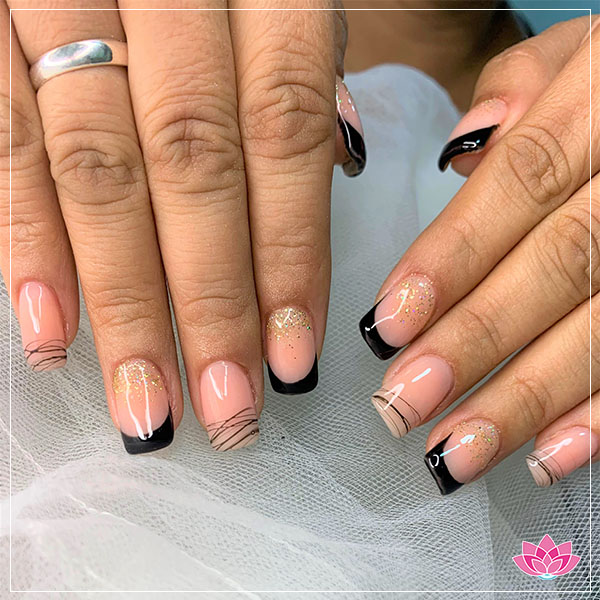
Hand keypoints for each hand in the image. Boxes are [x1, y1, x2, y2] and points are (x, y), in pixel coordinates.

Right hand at [1, 3, 365, 453]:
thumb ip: (299, 76)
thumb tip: (333, 170)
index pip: (283, 137)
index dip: (290, 257)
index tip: (294, 359)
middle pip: (193, 170)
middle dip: (211, 305)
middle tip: (229, 409)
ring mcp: (63, 1)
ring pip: (98, 172)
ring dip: (125, 304)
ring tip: (149, 405)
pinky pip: (3, 141)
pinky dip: (27, 243)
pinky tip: (50, 333)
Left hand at [359, 17, 596, 492]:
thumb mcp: (585, 54)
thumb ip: (523, 91)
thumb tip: (461, 152)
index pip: (521, 183)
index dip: (451, 259)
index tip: (385, 326)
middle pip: (557, 266)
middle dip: (473, 344)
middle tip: (402, 403)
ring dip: (525, 401)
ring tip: (454, 452)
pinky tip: (547, 456)